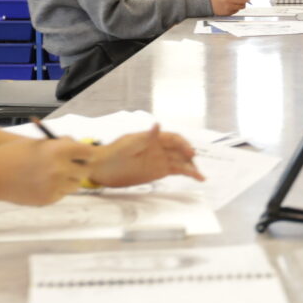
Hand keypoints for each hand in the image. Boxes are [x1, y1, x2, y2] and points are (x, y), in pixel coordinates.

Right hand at [0, 139, 94, 206]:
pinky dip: (57, 190)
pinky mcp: (49, 198)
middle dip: (80, 168)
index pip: (88, 153)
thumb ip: (61, 145)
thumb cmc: (15, 154)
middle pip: (85, 171)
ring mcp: (55, 185)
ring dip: (69, 180)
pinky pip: (62, 194)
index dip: (87, 154)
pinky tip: (42, 184)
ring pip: (75, 185)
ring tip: (53, 175)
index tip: (85, 156)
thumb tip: (80, 146)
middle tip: (74, 167)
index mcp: (59, 150)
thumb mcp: (39, 143)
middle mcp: (60, 168)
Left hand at [87, 125, 204, 188]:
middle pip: (180, 150)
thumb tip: (157, 125)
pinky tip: (196, 177)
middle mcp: (159, 148)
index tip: (189, 153)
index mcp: (153, 138)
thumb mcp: (128, 144)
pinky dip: (187, 173)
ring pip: (180, 162)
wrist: (101, 168)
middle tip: (194, 166)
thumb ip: (145, 137)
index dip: (183, 144)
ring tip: (201, 176)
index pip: (173, 138)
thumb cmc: (112, 153)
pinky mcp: (159, 171)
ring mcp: (160, 160)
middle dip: (189, 157)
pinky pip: (176, 170)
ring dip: (191, 167)